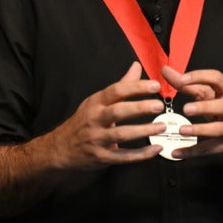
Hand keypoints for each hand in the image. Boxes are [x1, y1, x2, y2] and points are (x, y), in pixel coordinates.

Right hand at [47, 62, 166, 168]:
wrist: (61, 148)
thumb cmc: (83, 122)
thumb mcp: (97, 101)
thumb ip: (120, 85)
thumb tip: (136, 66)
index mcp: (96, 103)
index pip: (116, 91)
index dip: (136, 87)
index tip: (154, 86)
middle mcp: (95, 119)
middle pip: (118, 111)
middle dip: (139, 108)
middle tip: (158, 105)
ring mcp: (98, 139)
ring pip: (121, 134)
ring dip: (143, 131)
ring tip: (162, 127)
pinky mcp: (102, 157)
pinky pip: (123, 156)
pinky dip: (141, 154)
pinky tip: (156, 149)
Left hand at [160, 65, 222, 160]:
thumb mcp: (210, 95)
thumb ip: (188, 84)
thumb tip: (165, 71)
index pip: (217, 79)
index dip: (200, 77)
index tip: (182, 79)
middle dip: (205, 107)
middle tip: (186, 108)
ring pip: (218, 130)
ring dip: (200, 130)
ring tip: (182, 130)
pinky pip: (208, 149)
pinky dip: (192, 151)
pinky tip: (177, 152)